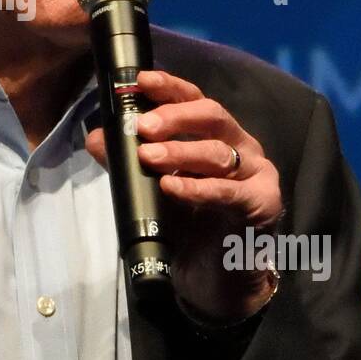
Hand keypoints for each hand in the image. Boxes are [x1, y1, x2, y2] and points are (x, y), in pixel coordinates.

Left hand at [85, 69, 283, 323]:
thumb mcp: (153, 191)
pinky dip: (199, 188)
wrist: (215, 278)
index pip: (194, 100)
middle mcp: (240, 146)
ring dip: (181, 151)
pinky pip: (230, 191)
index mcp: (215, 135)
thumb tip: (97, 137)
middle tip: (142, 126)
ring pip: (219, 151)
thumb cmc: (189, 226)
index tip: (140, 81)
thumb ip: (128, 164)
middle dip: (174, 117)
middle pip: (212, 116)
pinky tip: (172, 187)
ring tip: (148, 155)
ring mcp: (256, 173)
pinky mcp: (263, 203)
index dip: (169, 87)